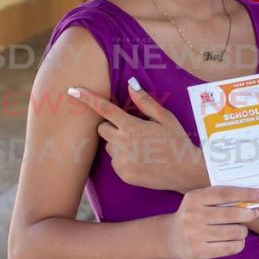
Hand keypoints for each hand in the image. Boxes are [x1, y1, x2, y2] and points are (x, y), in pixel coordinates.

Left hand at [68, 78, 207, 192]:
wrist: (186, 171)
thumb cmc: (178, 141)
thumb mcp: (166, 118)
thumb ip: (146, 102)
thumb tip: (131, 84)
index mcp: (132, 127)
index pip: (105, 109)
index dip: (88, 98)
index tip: (72, 90)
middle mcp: (123, 143)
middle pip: (102, 129)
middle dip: (113, 127)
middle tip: (134, 130)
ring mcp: (121, 160)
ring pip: (109, 146)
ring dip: (120, 144)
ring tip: (143, 148)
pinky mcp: (122, 173)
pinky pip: (115, 162)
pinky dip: (125, 159)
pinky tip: (142, 160)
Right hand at [166, 186, 258, 258]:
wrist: (172, 237)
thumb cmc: (196, 215)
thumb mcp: (202, 201)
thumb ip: (223, 198)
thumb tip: (255, 197)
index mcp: (194, 198)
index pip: (226, 193)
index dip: (247, 194)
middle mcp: (192, 215)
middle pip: (231, 214)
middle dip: (248, 214)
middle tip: (254, 214)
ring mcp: (194, 235)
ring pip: (233, 232)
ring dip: (243, 231)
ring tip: (241, 230)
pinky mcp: (198, 251)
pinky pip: (229, 248)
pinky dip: (239, 244)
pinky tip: (237, 241)